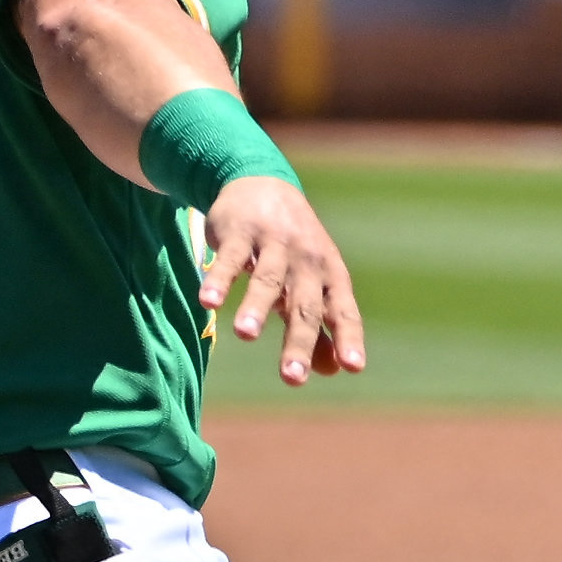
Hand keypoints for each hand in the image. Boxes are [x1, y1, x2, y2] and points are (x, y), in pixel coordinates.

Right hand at [195, 175, 366, 387]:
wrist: (263, 184)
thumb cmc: (292, 248)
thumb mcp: (311, 283)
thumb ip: (321, 327)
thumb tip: (332, 371)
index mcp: (328, 276)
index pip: (342, 311)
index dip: (348, 338)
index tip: (353, 367)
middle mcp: (305, 261)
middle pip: (303, 305)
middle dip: (298, 341)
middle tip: (292, 377)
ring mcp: (273, 243)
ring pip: (266, 279)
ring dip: (255, 307)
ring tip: (246, 335)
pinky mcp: (239, 233)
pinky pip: (229, 259)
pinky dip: (218, 279)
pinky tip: (208, 302)